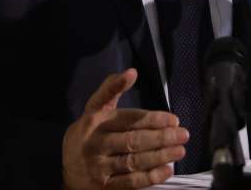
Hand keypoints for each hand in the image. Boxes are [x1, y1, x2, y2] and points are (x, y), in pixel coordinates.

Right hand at [62, 69, 188, 188]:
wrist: (67, 168)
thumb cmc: (88, 132)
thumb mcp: (95, 108)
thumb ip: (112, 89)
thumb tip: (132, 71)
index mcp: (96, 120)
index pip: (128, 119)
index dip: (152, 119)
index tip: (173, 119)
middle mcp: (96, 142)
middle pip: (133, 140)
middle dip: (161, 137)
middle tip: (183, 135)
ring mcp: (99, 165)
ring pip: (133, 161)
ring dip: (159, 156)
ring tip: (179, 151)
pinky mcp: (104, 185)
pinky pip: (130, 181)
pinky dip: (150, 176)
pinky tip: (167, 170)